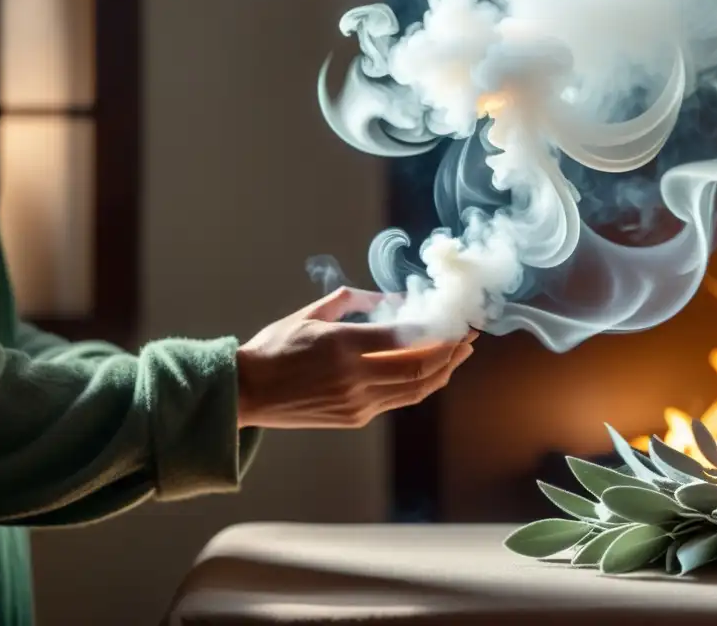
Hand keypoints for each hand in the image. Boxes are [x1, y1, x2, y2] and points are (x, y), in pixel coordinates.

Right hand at [235, 287, 476, 428]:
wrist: (247, 393)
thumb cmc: (276, 347)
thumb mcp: (312, 313)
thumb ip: (354, 300)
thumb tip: (392, 298)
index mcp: (343, 344)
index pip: (406, 337)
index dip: (438, 328)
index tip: (456, 316)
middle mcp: (354, 376)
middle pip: (420, 366)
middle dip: (452, 350)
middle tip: (469, 334)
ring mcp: (357, 402)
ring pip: (416, 388)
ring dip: (445, 370)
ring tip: (461, 352)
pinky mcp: (356, 418)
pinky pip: (400, 400)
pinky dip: (422, 384)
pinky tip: (432, 370)